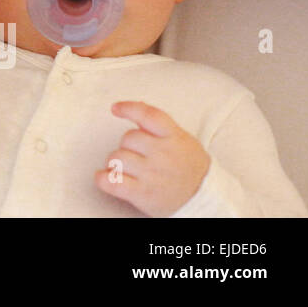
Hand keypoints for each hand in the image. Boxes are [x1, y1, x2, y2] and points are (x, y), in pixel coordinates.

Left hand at [96, 101, 211, 216]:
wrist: (204, 199)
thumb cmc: (189, 168)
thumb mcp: (183, 140)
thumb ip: (160, 126)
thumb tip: (136, 106)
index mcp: (174, 137)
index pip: (148, 115)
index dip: (129, 108)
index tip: (115, 108)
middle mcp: (162, 154)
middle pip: (127, 138)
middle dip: (127, 146)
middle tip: (136, 155)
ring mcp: (151, 174)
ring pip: (116, 158)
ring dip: (115, 163)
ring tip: (127, 170)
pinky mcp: (142, 194)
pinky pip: (112, 181)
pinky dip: (103, 178)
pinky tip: (105, 177)